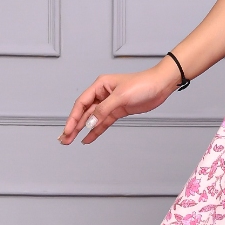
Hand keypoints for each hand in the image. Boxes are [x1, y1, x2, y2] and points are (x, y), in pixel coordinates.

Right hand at [58, 61, 181, 144]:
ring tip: (71, 141)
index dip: (73, 118)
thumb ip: (104, 110)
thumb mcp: (121, 96)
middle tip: (64, 139)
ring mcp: (110, 103)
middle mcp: (102, 94)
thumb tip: (90, 122)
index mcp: (100, 86)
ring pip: (92, 119)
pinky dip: (95, 131)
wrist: (160, 85)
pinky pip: (103, 122)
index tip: (67, 130)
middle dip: (74, 126)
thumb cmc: (143, 84)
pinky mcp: (118, 111)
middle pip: (84, 112)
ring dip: (82, 130)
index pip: (81, 103)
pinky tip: (88, 138)